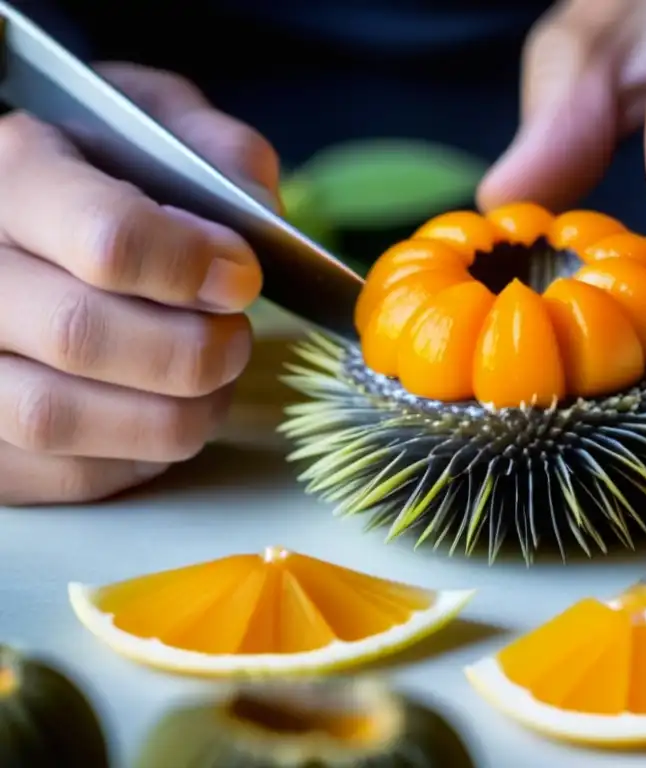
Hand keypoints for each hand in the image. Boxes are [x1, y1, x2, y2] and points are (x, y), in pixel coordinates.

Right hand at [0, 63, 277, 504]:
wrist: (21, 216)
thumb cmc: (97, 167)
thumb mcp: (151, 122)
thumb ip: (213, 149)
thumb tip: (261, 215)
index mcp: (14, 172)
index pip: (106, 239)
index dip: (191, 268)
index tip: (241, 277)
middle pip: (81, 335)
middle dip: (190, 351)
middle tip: (233, 340)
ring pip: (57, 417)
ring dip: (170, 415)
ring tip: (210, 386)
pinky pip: (60, 473)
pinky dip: (136, 457)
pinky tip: (163, 417)